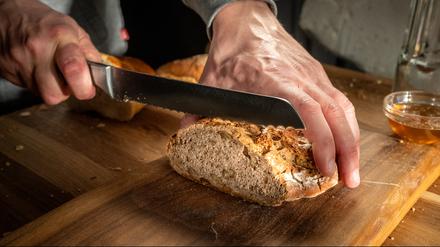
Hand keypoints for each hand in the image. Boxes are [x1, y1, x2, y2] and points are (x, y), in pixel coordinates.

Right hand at [0, 0, 100, 104]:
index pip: (74, 69)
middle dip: (65, 92)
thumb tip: (100, 74)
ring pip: (42, 94)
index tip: (88, 89)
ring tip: (53, 72)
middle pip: (54, 93)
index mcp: (60, 36)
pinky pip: (29, 88)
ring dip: (52, 89)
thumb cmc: (45, 22)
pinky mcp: (9, 71)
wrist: (9, 15)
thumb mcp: (74, 30)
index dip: (84, 87)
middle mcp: (38, 49)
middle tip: (69, 81)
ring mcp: (21, 61)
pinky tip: (39, 69)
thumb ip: (89, 53)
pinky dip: (38, 84)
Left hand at [199, 0, 359, 187]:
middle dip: (347, 150)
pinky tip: (345, 141)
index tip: (325, 167)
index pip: (309, 111)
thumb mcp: (212, 82)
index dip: (322, 140)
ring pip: (343, 107)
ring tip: (351, 168)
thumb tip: (188, 135)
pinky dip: (346, 124)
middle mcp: (300, 78)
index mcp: (276, 81)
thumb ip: (200, 110)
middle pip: (336, 114)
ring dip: (351, 140)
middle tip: (348, 180)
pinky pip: (339, 99)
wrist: (246, 21)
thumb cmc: (232, 50)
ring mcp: (312, 74)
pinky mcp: (316, 73)